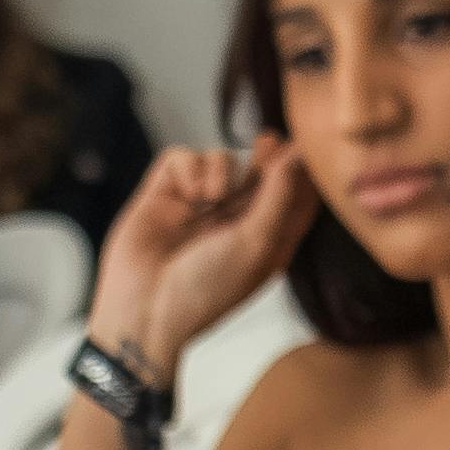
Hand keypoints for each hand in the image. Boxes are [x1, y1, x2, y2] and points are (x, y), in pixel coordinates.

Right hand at [91, 139, 316, 384]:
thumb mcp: (256, 243)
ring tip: (211, 199)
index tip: (304, 148)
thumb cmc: (207, 288)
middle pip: (259, 171)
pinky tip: (190, 196)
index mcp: (265, 239)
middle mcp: (232, 221)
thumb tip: (300, 154)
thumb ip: (279, 195)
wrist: (145, 310)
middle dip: (266, 154)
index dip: (301, 171)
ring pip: (220, 158)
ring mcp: (197, 205)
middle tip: (268, 140)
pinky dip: (191, 168)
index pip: (292, 196)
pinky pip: (183, 158)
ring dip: (222, 169)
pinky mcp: (164, 193)